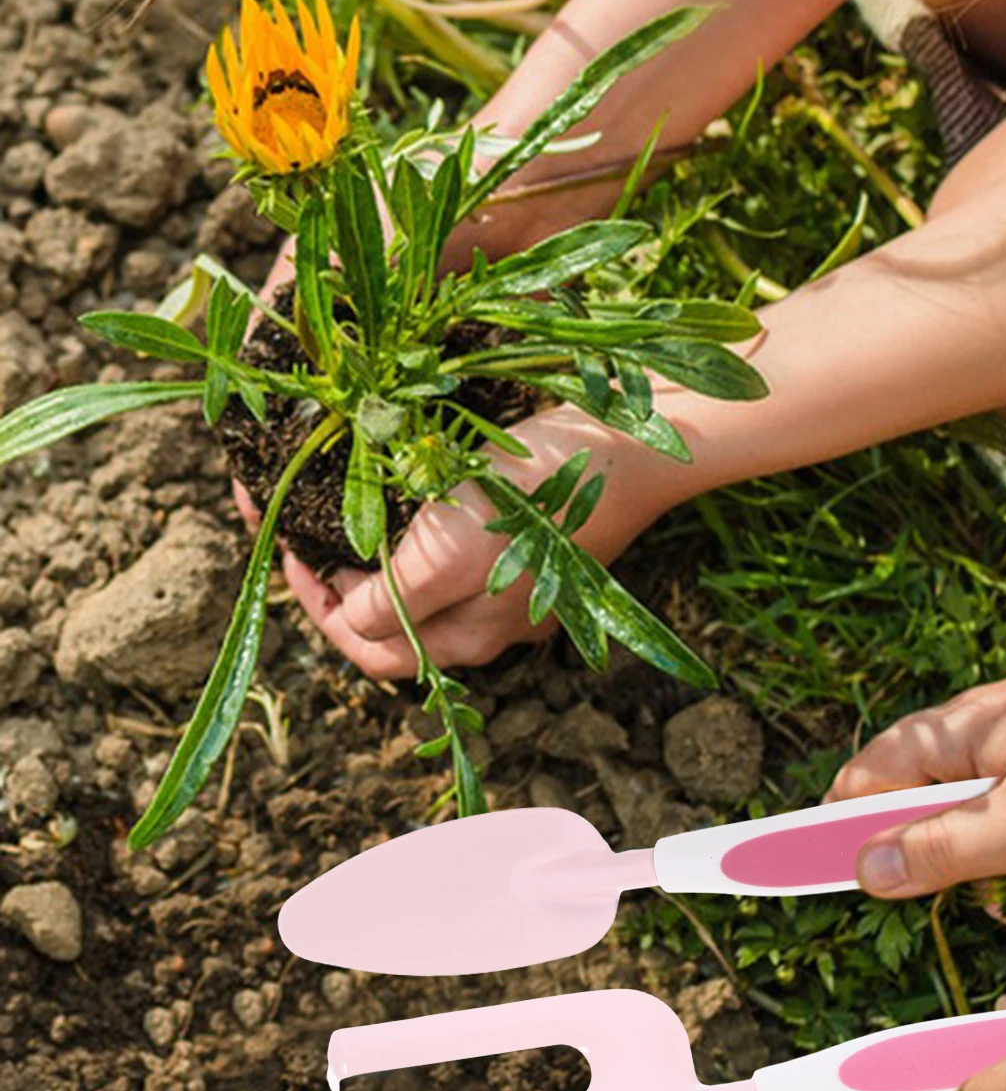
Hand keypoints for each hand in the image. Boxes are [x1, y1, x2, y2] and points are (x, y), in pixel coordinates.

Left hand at [254, 406, 691, 677]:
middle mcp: (491, 624)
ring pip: (427, 591)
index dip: (313, 602)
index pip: (366, 645)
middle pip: (392, 625)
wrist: (637, 445)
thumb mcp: (451, 551)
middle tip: (304, 527)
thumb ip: (394, 598)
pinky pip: (464, 557)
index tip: (284, 543)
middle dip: (338, 583)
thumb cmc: (541, 496)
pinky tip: (417, 494)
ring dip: (379, 557)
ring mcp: (521, 589)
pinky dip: (423, 534)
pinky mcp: (542, 549)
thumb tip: (350, 617)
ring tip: (350, 507)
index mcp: (466, 634)